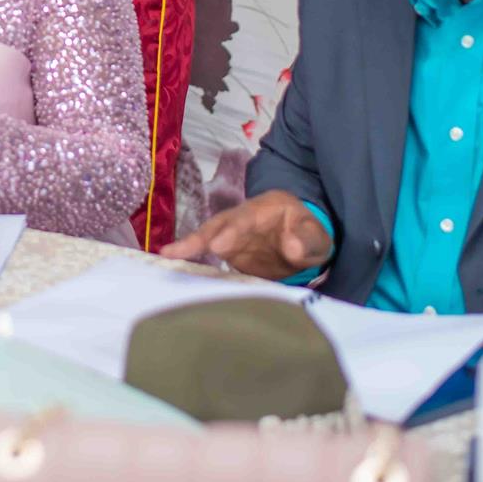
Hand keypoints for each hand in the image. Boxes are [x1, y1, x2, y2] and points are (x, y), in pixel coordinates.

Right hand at [160, 190, 331, 278]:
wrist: (302, 240)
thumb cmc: (308, 233)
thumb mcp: (316, 235)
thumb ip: (308, 239)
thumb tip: (292, 247)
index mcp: (263, 209)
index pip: (244, 219)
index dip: (231, 232)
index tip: (219, 246)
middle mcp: (240, 221)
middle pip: (216, 226)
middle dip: (198, 239)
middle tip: (175, 252)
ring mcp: (232, 239)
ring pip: (207, 241)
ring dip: (188, 249)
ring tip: (166, 257)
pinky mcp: (229, 256)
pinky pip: (209, 260)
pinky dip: (193, 265)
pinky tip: (175, 273)